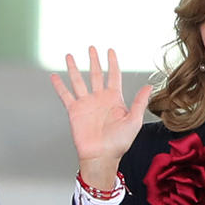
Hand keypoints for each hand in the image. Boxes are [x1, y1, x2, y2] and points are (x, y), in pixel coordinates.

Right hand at [50, 48, 151, 186]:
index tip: (110, 50)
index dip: (112, 62)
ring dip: (74, 68)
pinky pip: (65, 95)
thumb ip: (139, 102)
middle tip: (91, 48)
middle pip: (96, 74)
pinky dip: (59, 85)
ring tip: (69, 56)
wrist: (102, 156)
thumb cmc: (119, 142)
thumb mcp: (134, 121)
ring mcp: (86, 104)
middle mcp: (99, 98)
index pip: (113, 75)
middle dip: (94, 60)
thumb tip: (149, 86)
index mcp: (114, 99)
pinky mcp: (75, 111)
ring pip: (79, 81)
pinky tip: (54, 76)